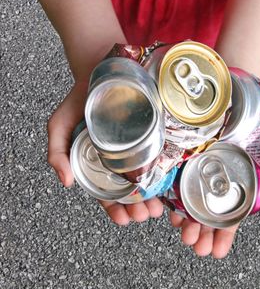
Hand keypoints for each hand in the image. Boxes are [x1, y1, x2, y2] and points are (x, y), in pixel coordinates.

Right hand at [47, 81, 162, 223]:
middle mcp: (121, 158)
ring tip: (158, 208)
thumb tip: (66, 182)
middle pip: (131, 190)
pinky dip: (166, 174)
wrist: (102, 70)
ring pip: (148, 178)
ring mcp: (139, 147)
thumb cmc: (80, 100)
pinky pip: (162, 157)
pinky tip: (171, 185)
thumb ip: (57, 152)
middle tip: (145, 215)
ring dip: (154, 197)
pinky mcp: (155, 134)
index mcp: (99, 162)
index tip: (123, 219)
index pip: (106, 193)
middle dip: (137, 207)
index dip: (114, 209)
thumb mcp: (60, 125)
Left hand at [168, 128, 259, 257]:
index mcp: (239, 182)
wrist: (242, 88)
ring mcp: (200, 166)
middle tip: (197, 247)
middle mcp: (218, 177)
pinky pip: (174, 179)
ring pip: (189, 200)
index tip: (217, 251)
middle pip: (207, 212)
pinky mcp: (184, 153)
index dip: (224, 234)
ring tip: (184, 235)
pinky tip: (169, 212)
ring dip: (185, 222)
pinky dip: (170, 198)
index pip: (231, 214)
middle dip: (202, 234)